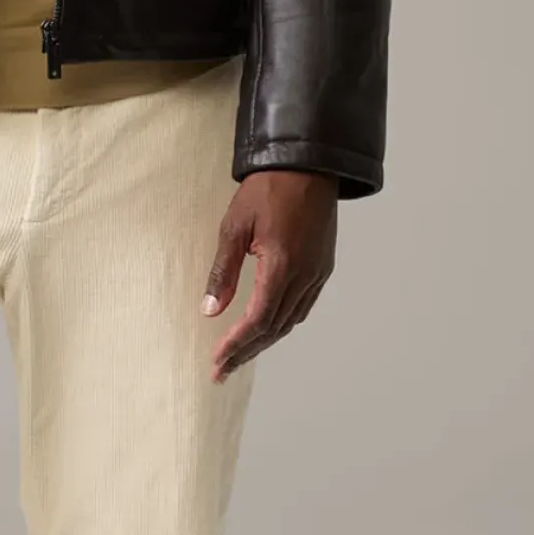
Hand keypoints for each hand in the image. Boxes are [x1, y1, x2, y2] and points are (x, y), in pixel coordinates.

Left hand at [202, 170, 338, 380]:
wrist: (308, 163)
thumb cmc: (267, 189)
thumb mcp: (234, 227)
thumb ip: (224, 272)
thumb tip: (210, 310)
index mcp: (282, 266)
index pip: (257, 320)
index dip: (236, 345)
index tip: (216, 361)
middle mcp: (305, 276)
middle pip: (274, 328)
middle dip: (247, 352)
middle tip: (221, 371)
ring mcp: (318, 272)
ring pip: (291, 321)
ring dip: (264, 341)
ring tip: (239, 355)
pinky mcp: (323, 266)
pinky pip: (302, 306)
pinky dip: (282, 323)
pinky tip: (266, 327)